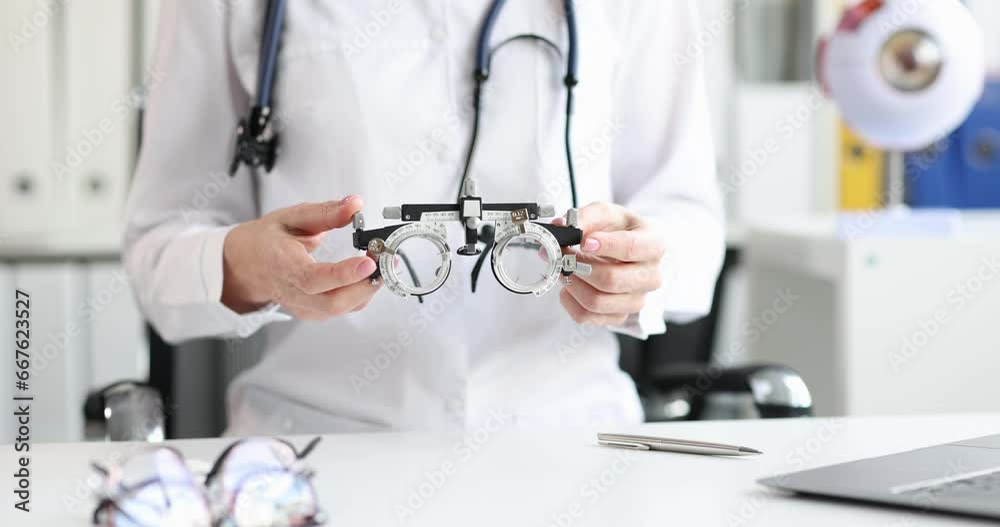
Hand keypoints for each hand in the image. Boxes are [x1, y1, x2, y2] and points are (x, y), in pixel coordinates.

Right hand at [221, 195, 379, 319]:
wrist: (245, 266)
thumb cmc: (267, 240)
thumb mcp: (291, 216)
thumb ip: (326, 212)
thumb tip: (355, 204)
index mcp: (283, 266)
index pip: (314, 278)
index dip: (344, 274)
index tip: (368, 261)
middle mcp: (292, 292)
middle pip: (333, 303)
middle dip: (365, 285)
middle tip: (384, 260)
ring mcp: (303, 306)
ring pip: (341, 309)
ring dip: (367, 288)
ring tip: (381, 263)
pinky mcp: (312, 312)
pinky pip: (342, 309)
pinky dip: (360, 294)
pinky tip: (368, 275)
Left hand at [558, 202, 663, 326]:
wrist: (622, 250)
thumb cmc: (617, 230)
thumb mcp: (605, 214)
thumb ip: (584, 217)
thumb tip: (561, 226)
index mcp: (653, 245)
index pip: (632, 248)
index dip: (606, 245)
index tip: (584, 241)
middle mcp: (651, 276)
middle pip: (612, 280)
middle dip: (580, 266)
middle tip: (564, 255)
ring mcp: (636, 300)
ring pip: (597, 301)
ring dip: (572, 284)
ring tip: (563, 268)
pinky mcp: (619, 316)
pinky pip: (588, 317)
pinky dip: (570, 301)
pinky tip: (568, 285)